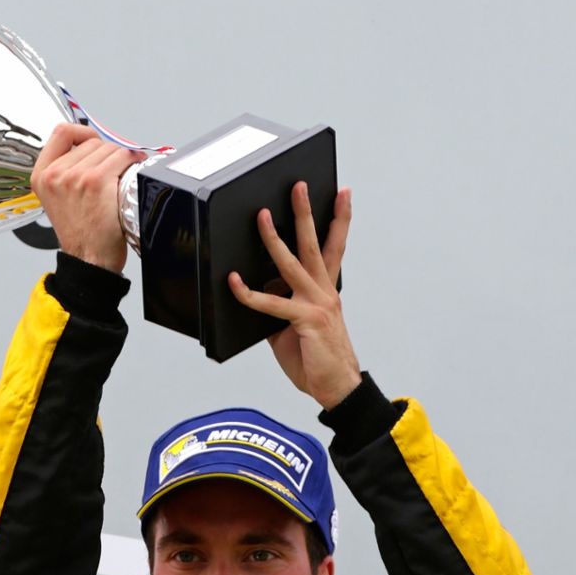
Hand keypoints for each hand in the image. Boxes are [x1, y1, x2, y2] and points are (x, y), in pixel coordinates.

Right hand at [31, 123, 144, 272]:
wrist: (89, 259)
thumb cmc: (81, 233)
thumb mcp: (58, 199)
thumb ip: (65, 172)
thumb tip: (92, 150)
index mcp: (42, 176)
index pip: (61, 133)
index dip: (81, 132)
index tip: (93, 140)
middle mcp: (55, 174)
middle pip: (90, 141)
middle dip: (107, 152)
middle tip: (115, 167)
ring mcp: (75, 177)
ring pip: (108, 148)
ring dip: (120, 157)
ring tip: (122, 174)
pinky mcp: (96, 182)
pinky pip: (121, 157)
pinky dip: (132, 160)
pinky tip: (133, 169)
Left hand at [228, 182, 359, 409]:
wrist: (336, 388)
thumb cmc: (317, 358)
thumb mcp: (295, 326)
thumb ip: (279, 305)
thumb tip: (257, 291)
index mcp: (326, 289)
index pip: (335, 246)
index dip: (339, 219)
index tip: (341, 193)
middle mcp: (324, 291)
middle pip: (317, 243)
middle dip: (306, 212)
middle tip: (299, 186)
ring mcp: (316, 304)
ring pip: (294, 263)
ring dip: (275, 238)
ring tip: (262, 216)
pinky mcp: (304, 321)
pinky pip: (272, 304)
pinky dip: (249, 293)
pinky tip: (234, 282)